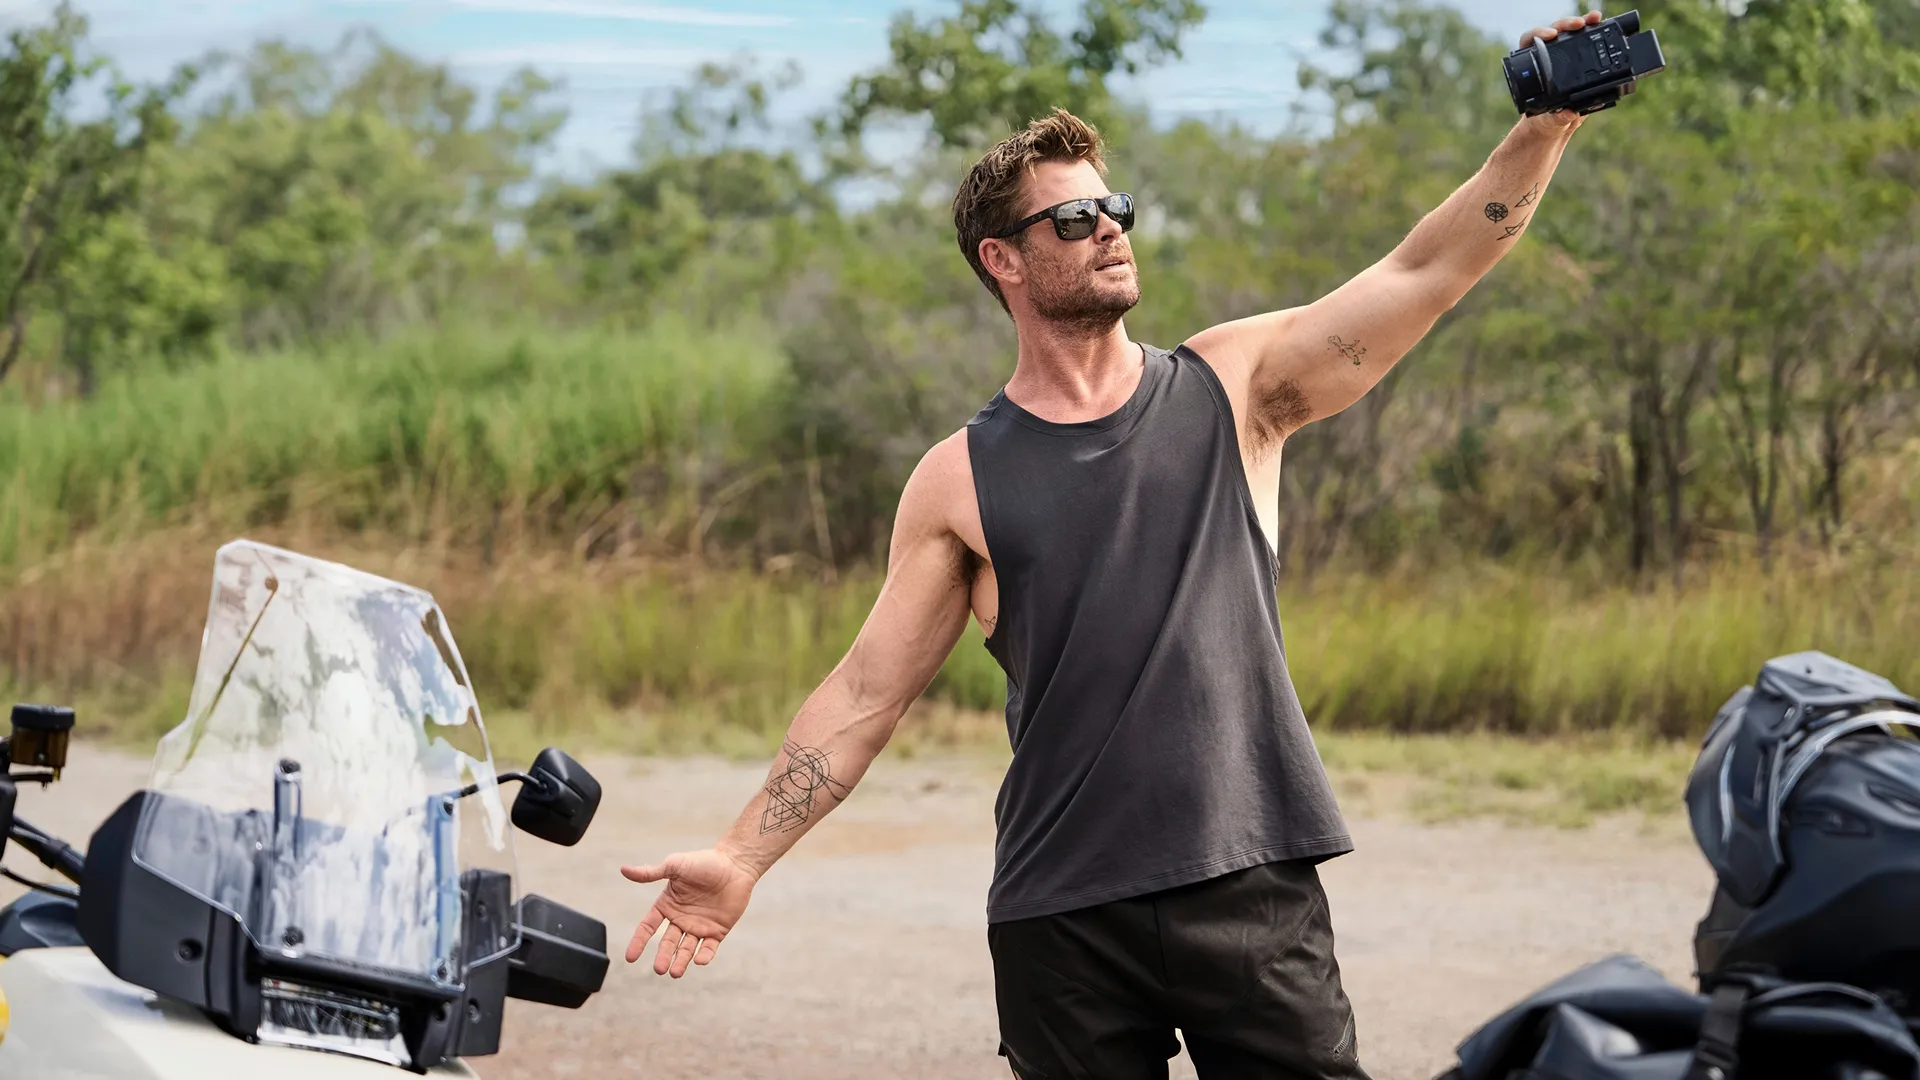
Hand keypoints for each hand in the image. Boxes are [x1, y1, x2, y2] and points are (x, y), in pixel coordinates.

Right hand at [620, 848, 758, 976]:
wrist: (735, 864)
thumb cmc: (704, 862)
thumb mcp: (675, 866)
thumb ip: (650, 873)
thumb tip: (623, 869)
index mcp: (667, 905)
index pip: (648, 927)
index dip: (639, 942)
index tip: (631, 958)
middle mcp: (681, 919)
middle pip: (668, 943)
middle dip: (663, 956)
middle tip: (660, 969)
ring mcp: (699, 926)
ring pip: (686, 949)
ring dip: (681, 961)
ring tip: (675, 973)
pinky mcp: (717, 931)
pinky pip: (709, 948)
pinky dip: (704, 956)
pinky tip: (699, 960)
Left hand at [1518, 10, 1605, 136]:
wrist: (1555, 127)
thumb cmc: (1544, 123)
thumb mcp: (1549, 122)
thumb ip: (1556, 118)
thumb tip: (1569, 112)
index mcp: (1532, 69)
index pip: (1530, 43)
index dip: (1538, 34)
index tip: (1551, 35)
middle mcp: (1546, 59)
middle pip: (1553, 33)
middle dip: (1565, 25)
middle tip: (1578, 24)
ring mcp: (1564, 58)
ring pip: (1570, 34)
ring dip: (1583, 23)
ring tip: (1594, 18)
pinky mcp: (1580, 62)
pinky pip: (1586, 42)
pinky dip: (1595, 31)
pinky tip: (1603, 23)